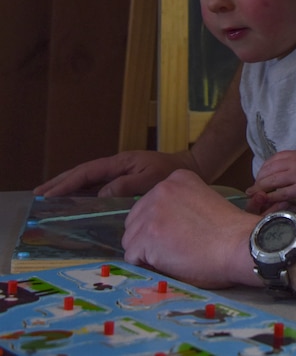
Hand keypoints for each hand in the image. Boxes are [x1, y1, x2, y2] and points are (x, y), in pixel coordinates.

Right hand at [34, 150, 199, 197]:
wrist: (188, 167)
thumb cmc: (171, 173)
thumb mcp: (150, 179)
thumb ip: (126, 185)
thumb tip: (100, 194)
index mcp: (120, 163)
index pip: (87, 173)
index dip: (67, 183)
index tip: (48, 194)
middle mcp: (116, 166)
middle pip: (82, 174)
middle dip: (60, 183)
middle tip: (38, 195)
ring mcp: (119, 172)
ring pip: (88, 180)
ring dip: (68, 187)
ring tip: (48, 197)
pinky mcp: (123, 180)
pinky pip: (97, 185)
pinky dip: (82, 192)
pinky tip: (74, 201)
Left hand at [122, 169, 258, 287]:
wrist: (239, 244)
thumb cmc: (229, 231)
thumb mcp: (204, 200)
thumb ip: (181, 204)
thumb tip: (163, 225)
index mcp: (177, 178)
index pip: (150, 204)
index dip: (161, 223)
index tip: (180, 232)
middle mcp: (161, 189)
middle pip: (136, 220)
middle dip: (149, 237)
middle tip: (175, 248)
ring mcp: (152, 212)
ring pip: (131, 239)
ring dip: (147, 252)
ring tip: (174, 256)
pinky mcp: (146, 236)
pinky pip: (133, 257)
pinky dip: (148, 265)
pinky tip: (170, 262)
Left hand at [245, 150, 295, 205]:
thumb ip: (295, 163)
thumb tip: (281, 173)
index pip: (272, 160)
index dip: (263, 170)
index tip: (259, 177)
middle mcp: (294, 162)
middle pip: (268, 171)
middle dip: (258, 181)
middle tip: (254, 189)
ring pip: (272, 182)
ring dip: (261, 190)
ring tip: (256, 197)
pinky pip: (281, 193)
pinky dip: (271, 198)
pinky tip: (267, 202)